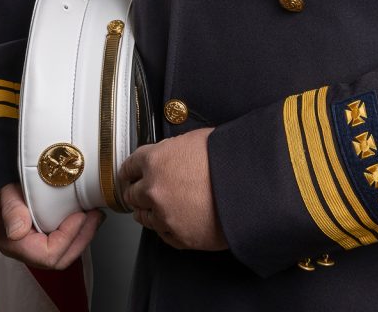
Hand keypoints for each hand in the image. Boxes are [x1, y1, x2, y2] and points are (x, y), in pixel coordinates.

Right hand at [0, 181, 103, 268]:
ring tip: (96, 215)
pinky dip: (79, 231)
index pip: (48, 254)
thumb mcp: (4, 195)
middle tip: (96, 215)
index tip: (80, 214)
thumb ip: (11, 210)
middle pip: (60, 259)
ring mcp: (35, 247)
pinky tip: (86, 216)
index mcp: (15, 245)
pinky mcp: (44, 239)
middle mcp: (26, 251)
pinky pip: (63, 244)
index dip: (68, 237)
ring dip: (84, 235)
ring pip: (64, 254)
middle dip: (82, 238)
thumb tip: (18, 231)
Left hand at [118, 127, 227, 249]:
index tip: (128, 174)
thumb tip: (171, 154)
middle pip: (131, 194)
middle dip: (137, 191)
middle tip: (142, 191)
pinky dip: (166, 227)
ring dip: (148, 211)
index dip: (129, 170)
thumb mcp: (196, 140)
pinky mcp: (178, 236)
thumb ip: (173, 150)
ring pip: (143, 217)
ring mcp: (164, 215)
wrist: (249, 186)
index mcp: (155, 160)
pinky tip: (176, 219)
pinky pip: (162, 234)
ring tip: (159, 206)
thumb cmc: (228, 158)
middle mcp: (154, 189)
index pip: (129, 166)